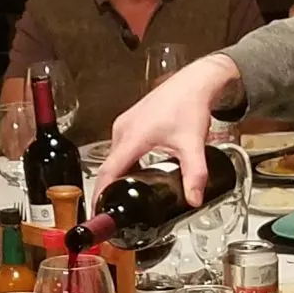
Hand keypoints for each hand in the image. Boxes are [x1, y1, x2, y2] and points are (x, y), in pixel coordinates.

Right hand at [95, 52, 237, 204]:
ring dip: (117, 176)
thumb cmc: (189, 104)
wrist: (194, 82)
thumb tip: (194, 198)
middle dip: (109, 189)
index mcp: (133, 136)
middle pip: (109, 167)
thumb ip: (195, 174)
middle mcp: (124, 129)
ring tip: (124, 195)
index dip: (101, 193)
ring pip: (114, 157)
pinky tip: (136, 172)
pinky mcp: (130, 122)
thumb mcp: (193, 144)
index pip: (108, 172)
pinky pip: (120, 148)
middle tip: (115, 209)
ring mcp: (125, 124)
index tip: (98, 210)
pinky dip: (124, 164)